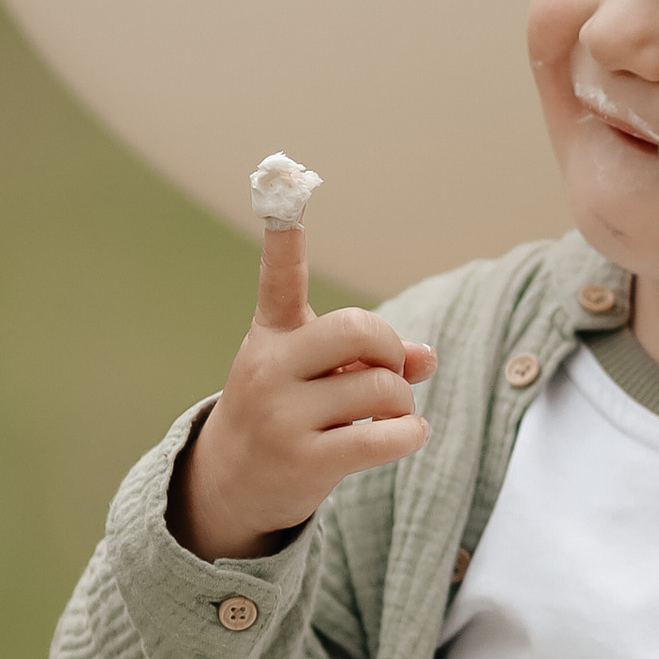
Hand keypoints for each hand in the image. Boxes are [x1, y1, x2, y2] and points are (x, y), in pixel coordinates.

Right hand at [171, 224, 434, 561]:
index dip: (286, 230)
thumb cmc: (286, 411)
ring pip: (382, 388)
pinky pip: (386, 437)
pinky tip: (406, 436)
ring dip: (402, 403)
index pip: (280, 275)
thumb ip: (373, 357)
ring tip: (387, 417)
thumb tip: (427, 358)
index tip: (281, 175)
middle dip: (391, 350)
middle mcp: (269, 367)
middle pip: (360, 331)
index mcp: (272, 332)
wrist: (230, 484)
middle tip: (391, 373)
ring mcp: (281, 416)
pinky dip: (411, 434)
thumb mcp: (318, 374)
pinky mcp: (303, 461)